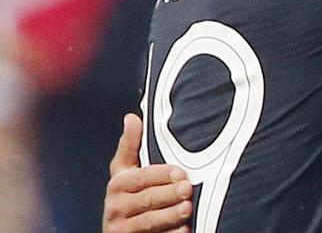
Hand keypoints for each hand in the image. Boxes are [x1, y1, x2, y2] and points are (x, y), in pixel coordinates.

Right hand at [103, 113, 192, 232]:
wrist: (121, 230)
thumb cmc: (129, 195)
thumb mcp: (125, 170)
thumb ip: (130, 146)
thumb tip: (132, 117)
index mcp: (118, 185)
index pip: (140, 177)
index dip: (160, 174)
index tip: (180, 172)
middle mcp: (116, 207)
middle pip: (146, 200)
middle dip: (168, 194)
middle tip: (187, 189)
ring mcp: (122, 228)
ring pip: (148, 222)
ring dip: (170, 216)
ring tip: (188, 209)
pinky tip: (184, 230)